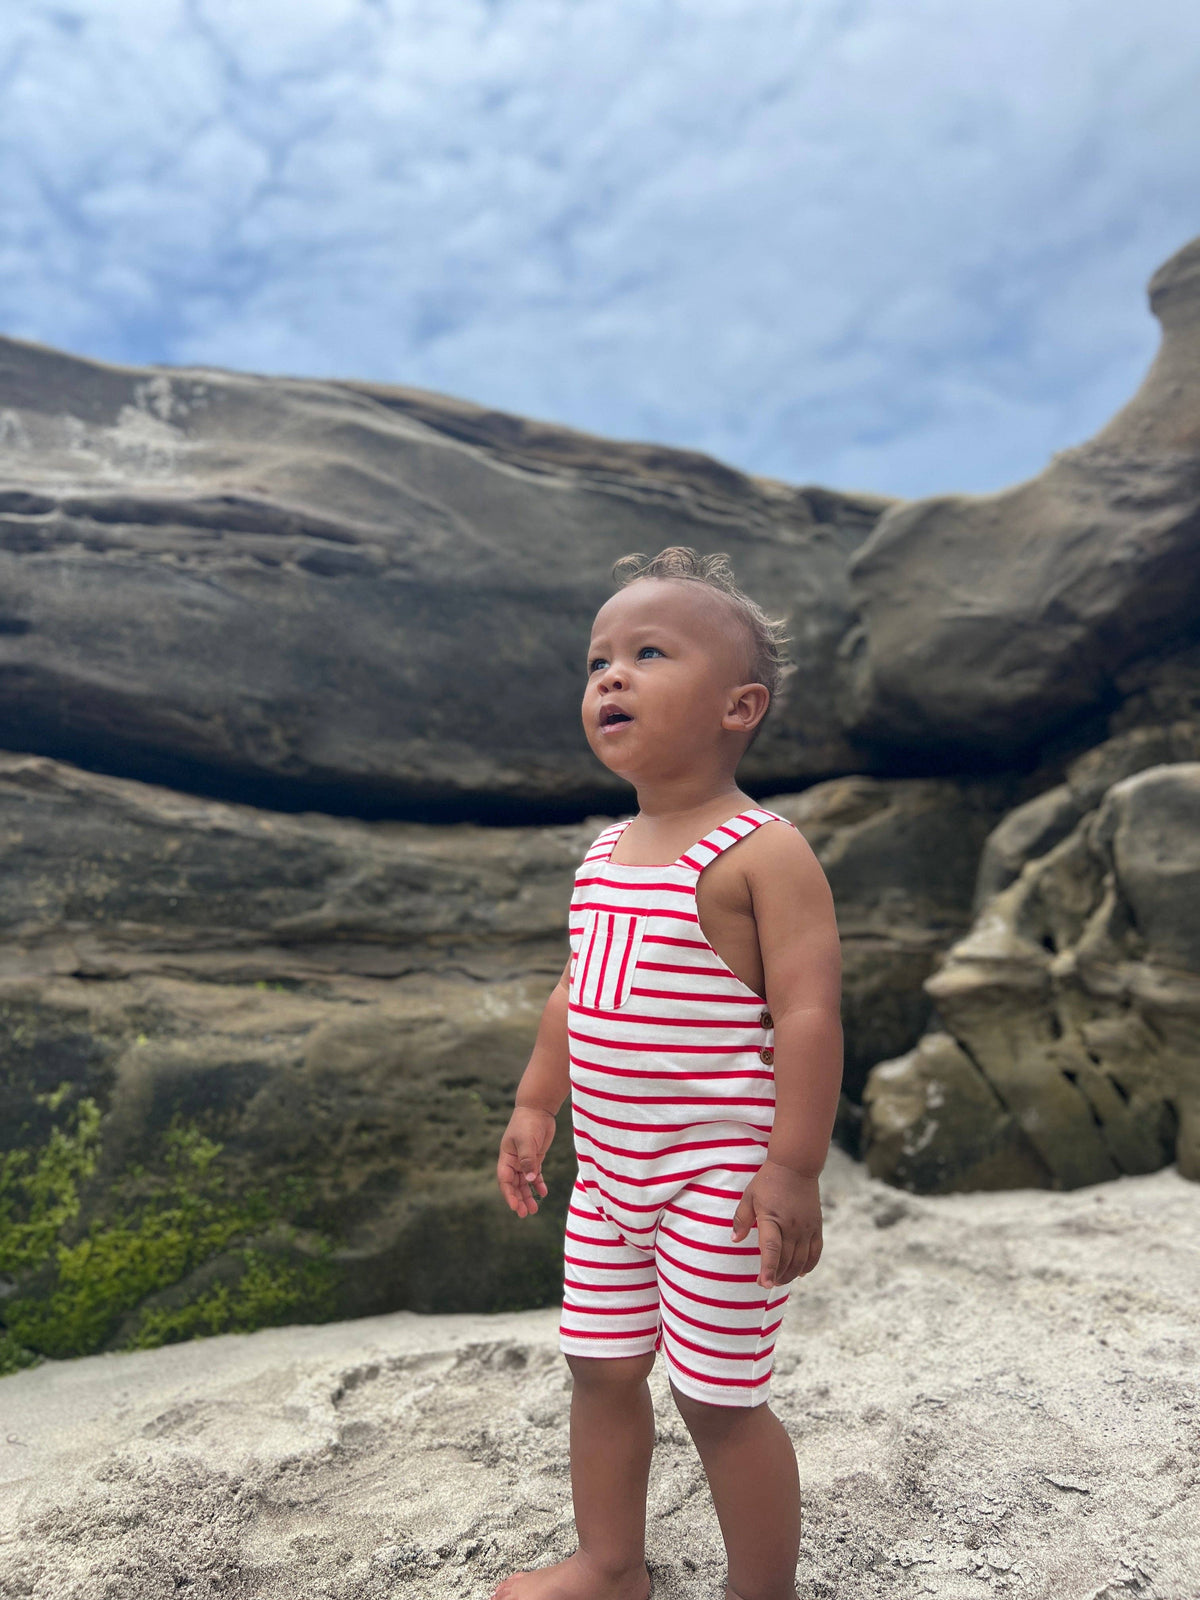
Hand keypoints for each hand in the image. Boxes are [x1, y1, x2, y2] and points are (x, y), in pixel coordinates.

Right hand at [497, 1106, 555, 1216]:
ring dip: (528, 1195)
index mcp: (507, 1157)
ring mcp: (525, 1160)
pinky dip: (538, 1184)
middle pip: (514, 1185)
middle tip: (525, 1213)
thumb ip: (528, 1160)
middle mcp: (514, 1161)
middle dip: (519, 1199)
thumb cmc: (528, 1123)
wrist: (538, 1109)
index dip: (509, 1194)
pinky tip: (543, 1192)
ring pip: (525, 1182)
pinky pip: (535, 1174)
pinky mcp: (536, 1157)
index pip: (505, 1180)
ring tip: (534, 1209)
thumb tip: (529, 1180)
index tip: (515, 1207)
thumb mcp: (527, 1141)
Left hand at [731, 1159, 822, 1287]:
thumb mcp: (749, 1196)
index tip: (764, 1284)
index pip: (771, 1249)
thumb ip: (741, 1219)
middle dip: (775, 1276)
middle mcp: (792, 1226)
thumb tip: (734, 1240)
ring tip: (779, 1280)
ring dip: (790, 1274)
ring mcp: (806, 1228)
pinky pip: (815, 1252)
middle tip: (766, 1282)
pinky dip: (809, 1265)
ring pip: (801, 1261)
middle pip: (786, 1260)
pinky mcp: (816, 1226)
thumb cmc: (769, 1181)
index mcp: (772, 1218)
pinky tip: (800, 1273)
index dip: (768, 1268)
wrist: (796, 1166)